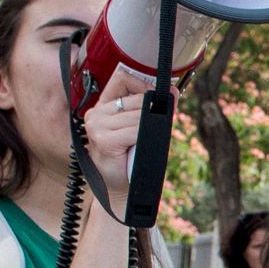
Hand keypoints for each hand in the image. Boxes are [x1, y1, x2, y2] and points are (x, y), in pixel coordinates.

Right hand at [84, 69, 154, 195]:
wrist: (122, 190)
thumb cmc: (132, 160)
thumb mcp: (142, 128)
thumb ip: (152, 108)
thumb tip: (172, 91)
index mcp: (103, 106)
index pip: (123, 77)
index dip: (144, 83)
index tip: (158, 96)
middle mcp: (96, 113)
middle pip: (136, 97)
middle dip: (154, 110)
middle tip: (156, 128)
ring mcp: (97, 126)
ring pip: (139, 114)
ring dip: (150, 128)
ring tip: (143, 143)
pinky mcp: (104, 140)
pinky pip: (136, 130)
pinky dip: (145, 137)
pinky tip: (139, 147)